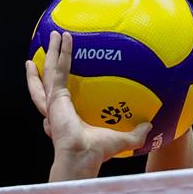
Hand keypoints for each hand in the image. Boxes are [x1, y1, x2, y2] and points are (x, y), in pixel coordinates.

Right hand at [26, 30, 150, 170]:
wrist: (81, 156)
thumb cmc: (96, 153)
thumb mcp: (120, 140)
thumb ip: (135, 133)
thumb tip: (150, 125)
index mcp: (65, 121)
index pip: (56, 109)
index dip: (53, 99)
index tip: (56, 92)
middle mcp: (56, 111)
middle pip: (45, 86)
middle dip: (44, 69)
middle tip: (43, 56)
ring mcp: (53, 104)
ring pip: (48, 73)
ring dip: (49, 54)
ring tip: (51, 37)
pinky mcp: (56, 98)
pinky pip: (59, 70)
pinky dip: (61, 53)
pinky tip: (64, 37)